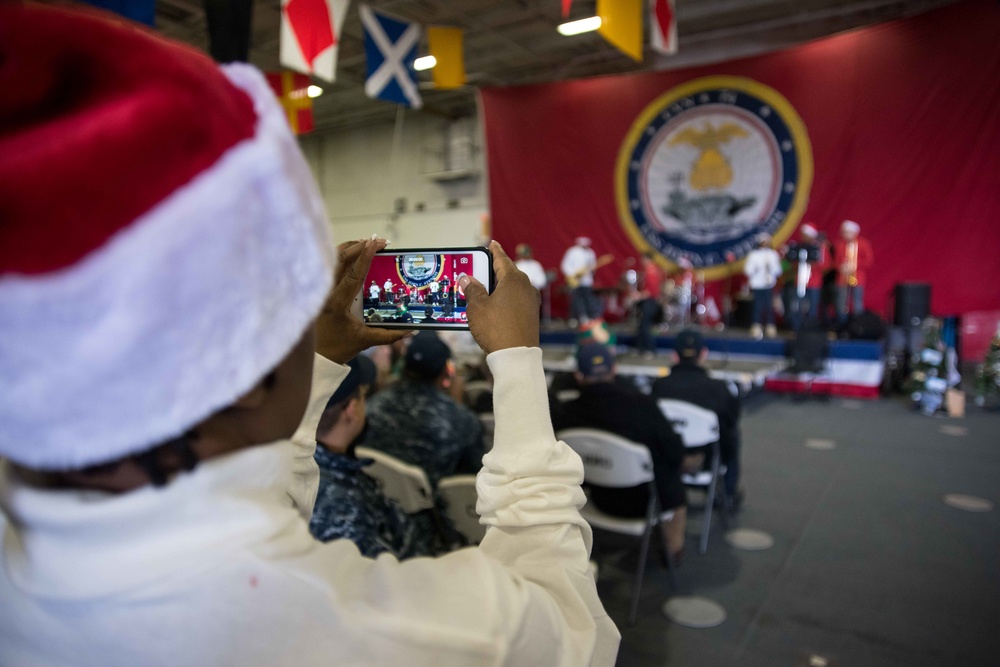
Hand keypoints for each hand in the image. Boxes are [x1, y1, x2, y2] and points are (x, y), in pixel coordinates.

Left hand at [315, 238, 411, 363]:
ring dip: (349, 247)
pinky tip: (352, 252)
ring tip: (367, 243)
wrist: (315, 355)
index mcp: (337, 303)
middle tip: (379, 241)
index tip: (376, 242)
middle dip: (360, 246)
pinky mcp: (317, 288)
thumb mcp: (365, 341)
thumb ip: (390, 335)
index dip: (365, 257)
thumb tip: (412, 330)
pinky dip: (341, 255)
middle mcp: (325, 292)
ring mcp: (318, 289)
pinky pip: (328, 265)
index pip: (353, 274)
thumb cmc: (338, 348)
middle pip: (340, 259)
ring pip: (332, 259)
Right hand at [460, 240, 538, 353]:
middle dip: (493, 271)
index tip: (491, 243)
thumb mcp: (477, 307)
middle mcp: (526, 286)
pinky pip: (516, 299)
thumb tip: (468, 279)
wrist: (516, 356)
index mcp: (514, 279)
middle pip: (507, 272)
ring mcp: (531, 301)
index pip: (501, 258)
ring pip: (512, 287)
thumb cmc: (496, 329)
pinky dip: (505, 298)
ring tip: (483, 289)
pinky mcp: (532, 314)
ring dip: (499, 286)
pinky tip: (494, 305)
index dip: (494, 251)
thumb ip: (472, 290)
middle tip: (480, 268)